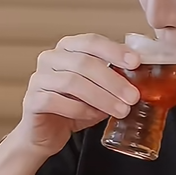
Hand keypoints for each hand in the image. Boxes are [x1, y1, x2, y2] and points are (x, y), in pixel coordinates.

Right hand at [17, 34, 140, 156]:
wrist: (46, 133)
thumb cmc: (74, 107)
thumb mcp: (99, 90)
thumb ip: (114, 80)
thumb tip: (143, 80)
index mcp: (68, 48)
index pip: (91, 41)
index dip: (114, 50)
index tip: (135, 62)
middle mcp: (50, 58)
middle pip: (84, 63)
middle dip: (113, 81)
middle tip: (133, 96)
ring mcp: (38, 78)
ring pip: (72, 82)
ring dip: (102, 97)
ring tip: (121, 110)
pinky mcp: (32, 100)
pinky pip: (57, 101)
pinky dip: (79, 109)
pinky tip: (93, 116)